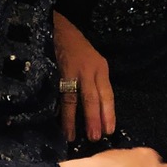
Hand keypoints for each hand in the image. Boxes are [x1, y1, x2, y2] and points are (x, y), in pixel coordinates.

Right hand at [54, 12, 114, 140]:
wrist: (60, 29)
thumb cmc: (79, 49)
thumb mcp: (95, 63)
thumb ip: (97, 83)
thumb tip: (98, 112)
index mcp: (100, 68)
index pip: (107, 94)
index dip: (108, 112)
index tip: (109, 130)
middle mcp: (88, 70)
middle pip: (92, 97)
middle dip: (93, 118)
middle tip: (95, 137)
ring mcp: (71, 71)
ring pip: (73, 98)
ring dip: (72, 119)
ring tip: (71, 136)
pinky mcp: (56, 72)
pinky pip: (58, 94)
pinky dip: (59, 109)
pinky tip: (58, 122)